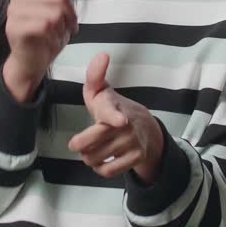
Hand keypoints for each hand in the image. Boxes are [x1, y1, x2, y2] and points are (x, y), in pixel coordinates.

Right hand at [1, 0, 78, 101]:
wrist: (35, 60)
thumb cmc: (48, 32)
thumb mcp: (60, 4)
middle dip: (68, 14)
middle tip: (63, 26)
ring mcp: (14, 11)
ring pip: (53, 11)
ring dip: (61, 27)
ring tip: (54, 35)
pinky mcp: (14, 27)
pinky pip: (44, 24)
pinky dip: (52, 35)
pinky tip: (46, 40)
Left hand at [68, 52, 164, 182]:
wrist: (147, 130)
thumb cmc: (114, 109)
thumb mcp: (103, 92)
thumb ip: (95, 76)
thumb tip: (102, 54)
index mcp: (113, 106)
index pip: (112, 110)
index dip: (114, 116)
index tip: (120, 121)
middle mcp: (125, 124)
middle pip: (93, 142)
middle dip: (80, 145)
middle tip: (79, 143)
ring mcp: (132, 142)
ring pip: (96, 158)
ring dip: (88, 157)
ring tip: (92, 150)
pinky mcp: (136, 158)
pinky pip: (108, 171)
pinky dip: (100, 169)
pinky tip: (102, 160)